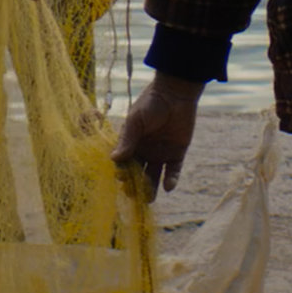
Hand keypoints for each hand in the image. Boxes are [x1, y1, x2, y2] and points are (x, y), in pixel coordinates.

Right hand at [110, 72, 206, 199]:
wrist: (176, 93)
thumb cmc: (151, 103)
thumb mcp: (136, 121)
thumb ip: (127, 140)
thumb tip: (114, 159)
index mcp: (132, 143)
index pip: (124, 163)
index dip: (122, 172)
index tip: (121, 179)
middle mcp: (145, 151)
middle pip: (138, 174)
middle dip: (135, 186)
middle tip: (133, 195)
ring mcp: (161, 154)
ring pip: (154, 177)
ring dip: (151, 188)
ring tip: (149, 199)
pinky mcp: (177, 154)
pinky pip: (173, 171)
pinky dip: (171, 180)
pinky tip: (168, 186)